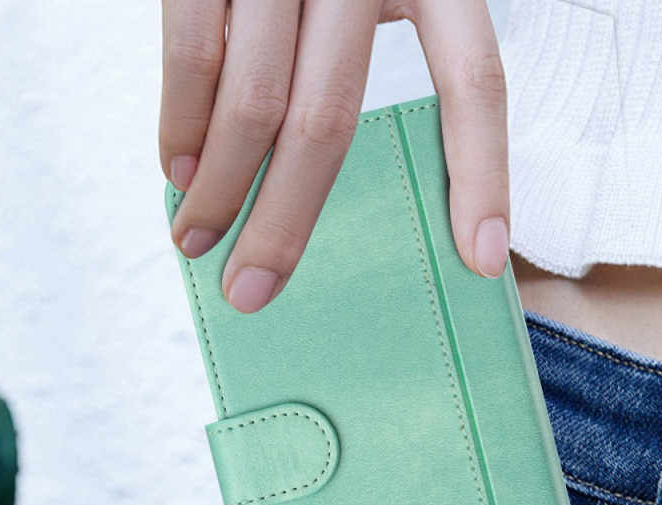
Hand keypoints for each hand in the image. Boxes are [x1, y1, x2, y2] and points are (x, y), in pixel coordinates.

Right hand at [160, 0, 509, 313]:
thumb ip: (367, 58)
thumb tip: (321, 179)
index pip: (475, 80)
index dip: (482, 176)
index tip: (482, 258)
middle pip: (328, 121)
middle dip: (284, 223)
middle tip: (254, 291)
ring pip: (253, 101)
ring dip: (221, 188)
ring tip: (198, 240)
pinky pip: (192, 55)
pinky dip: (181, 125)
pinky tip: (179, 172)